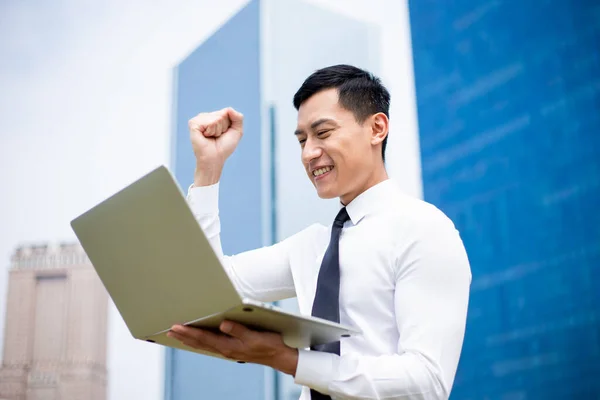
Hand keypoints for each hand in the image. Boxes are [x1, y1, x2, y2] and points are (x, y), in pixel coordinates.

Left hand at [167, 320, 297, 375]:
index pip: (204, 338)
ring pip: (204, 345)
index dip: (189, 332)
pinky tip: (197, 339)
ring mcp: (228, 350)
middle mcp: (226, 350)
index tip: (177, 327)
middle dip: (184, 336)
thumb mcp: (256, 336)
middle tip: (169, 330)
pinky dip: (199, 341)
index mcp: (230, 346)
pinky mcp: (232, 348)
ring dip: (189, 339)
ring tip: (177, 334)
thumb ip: (239, 330)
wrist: (279, 357)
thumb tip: (223, 324)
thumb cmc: (269, 345)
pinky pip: (210, 345)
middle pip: (200, 342)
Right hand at [188, 107, 243, 185]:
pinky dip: (211, 131)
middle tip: (217, 137)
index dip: (229, 125)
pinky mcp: (193, 123)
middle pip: (222, 114)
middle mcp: (205, 116)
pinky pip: (210, 122)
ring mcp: (198, 119)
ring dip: (217, 130)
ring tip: (211, 137)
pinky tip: (205, 136)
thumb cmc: (224, 147)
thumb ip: (238, 117)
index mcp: (213, 116)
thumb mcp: (236, 131)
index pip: (227, 111)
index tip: (223, 134)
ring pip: (217, 118)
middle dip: (223, 127)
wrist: (215, 159)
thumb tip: (229, 109)